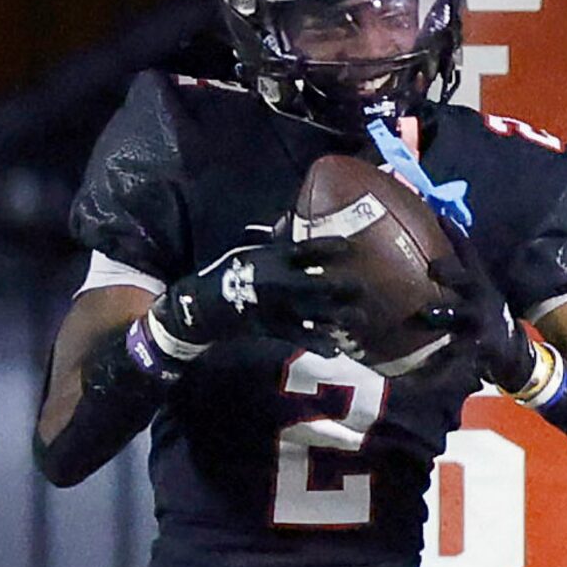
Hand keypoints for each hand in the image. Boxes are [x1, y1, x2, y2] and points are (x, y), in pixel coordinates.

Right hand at [155, 219, 364, 354]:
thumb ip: (275, 240)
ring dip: (341, 317)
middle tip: (363, 287)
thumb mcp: (249, 250)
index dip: (331, 247)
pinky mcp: (277, 329)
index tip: (350, 247)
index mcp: (273, 257)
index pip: (307, 249)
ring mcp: (280, 308)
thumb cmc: (230, 272)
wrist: (204, 304)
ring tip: (360, 319)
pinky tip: (338, 348)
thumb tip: (292, 218)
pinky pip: (305, 339)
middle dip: (345, 287)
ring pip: (318, 314)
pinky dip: (323, 345)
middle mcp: (280, 282)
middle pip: (321, 284)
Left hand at [421, 218, 542, 394]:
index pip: (468, 253)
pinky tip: (423, 361)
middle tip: (433, 267)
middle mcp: (482, 297)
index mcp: (479, 281)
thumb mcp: (478, 289)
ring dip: (442, 313)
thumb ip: (458, 270)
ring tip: (424, 313)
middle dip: (450, 273)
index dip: (456, 235)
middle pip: (466, 280)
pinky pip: (457, 351)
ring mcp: (481, 321)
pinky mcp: (479, 345)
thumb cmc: (484, 314)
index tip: (441, 218)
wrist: (511, 351)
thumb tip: (435, 233)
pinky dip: (440, 358)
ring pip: (460, 315)